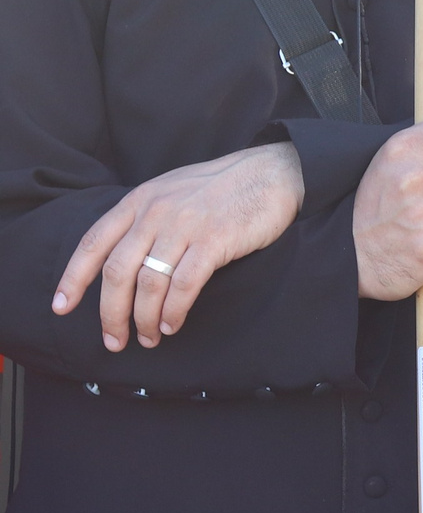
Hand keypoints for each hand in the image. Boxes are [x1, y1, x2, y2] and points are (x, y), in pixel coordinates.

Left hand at [52, 142, 305, 350]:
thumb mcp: (171, 192)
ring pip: (149, 282)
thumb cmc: (223, 188)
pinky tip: (173, 323)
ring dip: (144, 318)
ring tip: (149, 337)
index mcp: (139, 202)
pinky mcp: (215, 239)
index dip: (73, 278)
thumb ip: (146, 219)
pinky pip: (184, 283)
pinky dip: (175, 310)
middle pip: (118, 271)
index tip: (61, 308)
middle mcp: (155, 213)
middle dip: (110, 313)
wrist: (271, 172)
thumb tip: (126, 261)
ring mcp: (184, 225)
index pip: (93, 243)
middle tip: (114, 340)